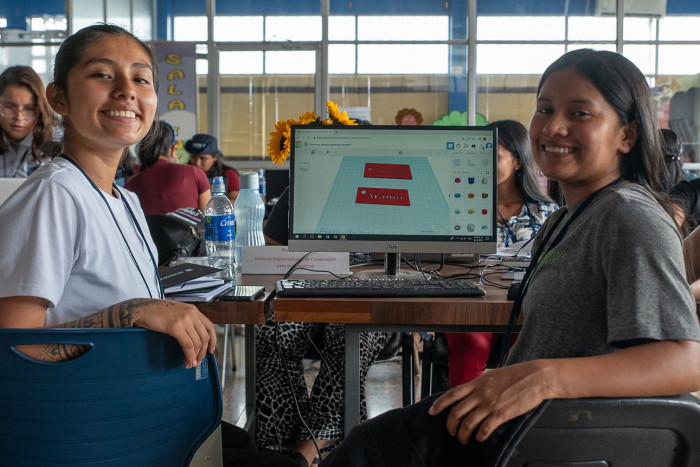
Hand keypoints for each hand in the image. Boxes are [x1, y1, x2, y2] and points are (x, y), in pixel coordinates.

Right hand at [126, 299, 216, 368]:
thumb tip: (193, 338)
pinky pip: (187, 345)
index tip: (211, 351)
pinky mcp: (176, 326)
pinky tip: (187, 361)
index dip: (213, 340)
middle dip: (203, 352)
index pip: (210, 326)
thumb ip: (187, 321)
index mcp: (193, 310)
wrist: (141, 309)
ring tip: (190, 364)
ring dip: (195, 356)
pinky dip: (189, 355)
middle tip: (198, 361)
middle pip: (205, 336)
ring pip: (197, 342)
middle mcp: (191, 313)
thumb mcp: (177, 313)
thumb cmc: (156, 313)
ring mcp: (184, 319)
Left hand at [429, 360, 551, 442]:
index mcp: (477, 383)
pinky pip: (484, 428)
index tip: (432, 412)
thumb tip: (472, 392)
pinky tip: (480, 438)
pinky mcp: (502, 414)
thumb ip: (480, 384)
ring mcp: (490, 404)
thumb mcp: (493, 375)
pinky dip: (479, 436)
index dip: (439, 404)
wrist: (536, 377)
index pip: (452, 394)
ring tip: (464, 439)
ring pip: (468, 423)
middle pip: (456, 412)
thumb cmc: (517, 375)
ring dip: (463, 434)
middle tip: (452, 432)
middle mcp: (480, 393)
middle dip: (450, 425)